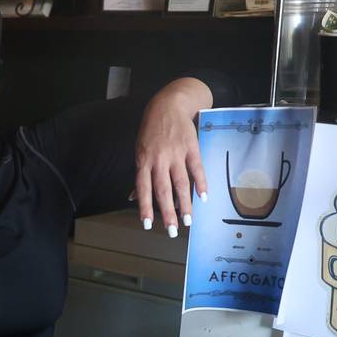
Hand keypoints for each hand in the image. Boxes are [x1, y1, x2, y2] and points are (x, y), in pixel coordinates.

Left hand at [133, 78, 212, 237]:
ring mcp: (176, 153)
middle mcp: (159, 159)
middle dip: (167, 212)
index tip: (147, 224)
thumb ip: (140, 176)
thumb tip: (132, 198)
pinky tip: (204, 198)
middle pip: (163, 190)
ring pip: (181, 183)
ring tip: (188, 221)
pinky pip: (197, 168)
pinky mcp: (191, 148)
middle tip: (172, 231)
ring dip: (185, 204)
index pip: (143, 188)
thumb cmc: (151, 131)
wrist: (168, 105)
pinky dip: (201, 183)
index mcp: (144, 161)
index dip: (145, 207)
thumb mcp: (140, 151)